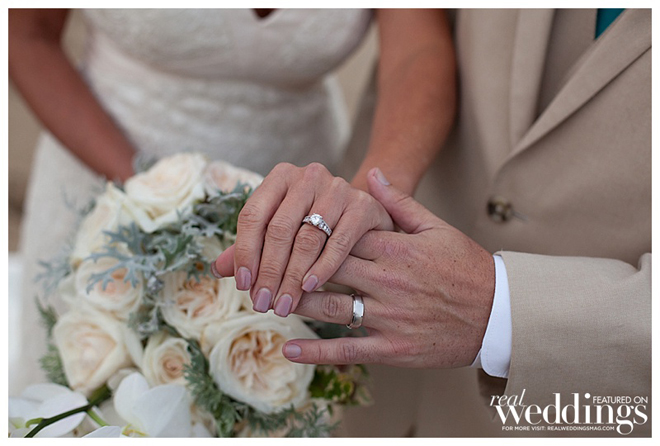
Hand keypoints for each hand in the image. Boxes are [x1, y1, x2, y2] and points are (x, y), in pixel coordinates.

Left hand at [213, 163, 393, 316]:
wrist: (366, 215)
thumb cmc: (317, 224)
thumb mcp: (283, 229)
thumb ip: (252, 245)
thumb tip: (217, 268)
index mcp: (281, 177)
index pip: (253, 215)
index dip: (244, 252)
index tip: (242, 285)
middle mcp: (308, 176)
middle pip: (279, 229)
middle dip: (268, 272)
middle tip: (263, 304)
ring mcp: (337, 188)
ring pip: (307, 238)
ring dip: (292, 277)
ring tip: (283, 304)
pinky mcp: (362, 206)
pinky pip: (338, 243)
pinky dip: (322, 268)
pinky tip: (309, 288)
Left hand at [281, 168, 494, 367]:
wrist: (497, 314)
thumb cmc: (465, 267)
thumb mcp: (437, 227)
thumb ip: (399, 202)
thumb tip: (371, 172)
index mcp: (395, 248)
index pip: (338, 234)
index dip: (304, 231)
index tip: (278, 228)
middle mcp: (387, 281)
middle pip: (325, 268)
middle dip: (289, 265)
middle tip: (258, 265)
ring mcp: (388, 317)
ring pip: (329, 306)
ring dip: (293, 302)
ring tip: (264, 298)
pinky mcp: (392, 347)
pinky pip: (347, 349)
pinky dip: (316, 351)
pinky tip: (289, 347)